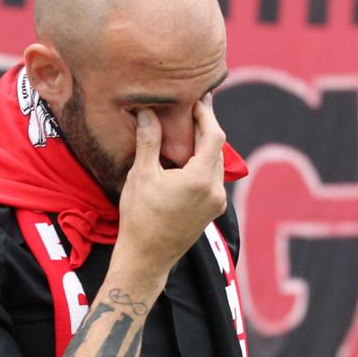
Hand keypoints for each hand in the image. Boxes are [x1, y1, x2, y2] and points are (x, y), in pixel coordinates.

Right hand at [115, 99, 227, 277]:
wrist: (146, 258)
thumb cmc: (140, 217)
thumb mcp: (141, 176)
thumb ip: (148, 142)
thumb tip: (147, 113)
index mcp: (200, 179)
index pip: (214, 136)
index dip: (206, 114)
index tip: (196, 98)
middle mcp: (215, 190)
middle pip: (217, 148)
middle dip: (205, 127)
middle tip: (191, 107)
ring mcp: (216, 203)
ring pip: (216, 164)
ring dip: (204, 146)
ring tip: (187, 129)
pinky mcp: (212, 211)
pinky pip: (213, 179)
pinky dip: (203, 163)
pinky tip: (187, 158)